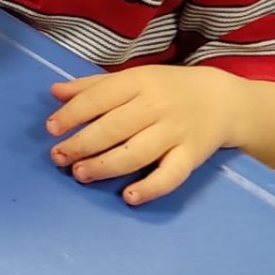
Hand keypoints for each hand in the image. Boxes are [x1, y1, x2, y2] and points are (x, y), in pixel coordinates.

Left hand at [46, 64, 231, 205]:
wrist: (223, 100)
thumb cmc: (168, 88)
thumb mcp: (133, 78)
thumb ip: (93, 86)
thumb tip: (55, 91)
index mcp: (139, 82)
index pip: (100, 97)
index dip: (73, 114)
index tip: (51, 129)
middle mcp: (157, 106)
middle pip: (114, 127)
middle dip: (82, 144)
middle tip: (58, 157)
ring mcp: (176, 132)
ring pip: (136, 153)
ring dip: (105, 166)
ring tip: (80, 173)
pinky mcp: (192, 156)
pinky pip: (171, 175)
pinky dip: (151, 188)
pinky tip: (129, 197)